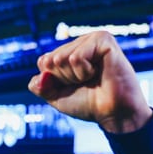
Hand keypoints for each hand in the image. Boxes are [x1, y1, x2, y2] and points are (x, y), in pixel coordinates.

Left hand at [27, 31, 152, 132]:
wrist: (114, 113)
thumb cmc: (89, 104)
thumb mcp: (56, 97)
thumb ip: (40, 86)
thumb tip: (38, 76)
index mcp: (70, 52)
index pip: (43, 61)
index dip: (54, 81)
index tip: (74, 86)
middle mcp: (80, 43)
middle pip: (50, 60)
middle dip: (64, 78)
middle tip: (86, 83)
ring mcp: (92, 39)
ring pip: (61, 58)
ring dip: (74, 76)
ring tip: (93, 78)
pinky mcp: (104, 40)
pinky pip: (76, 57)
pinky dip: (84, 71)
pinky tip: (99, 72)